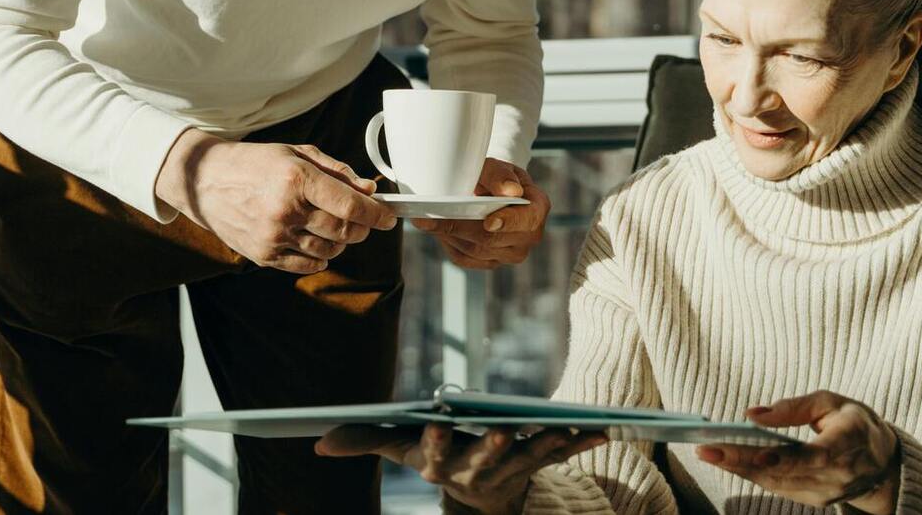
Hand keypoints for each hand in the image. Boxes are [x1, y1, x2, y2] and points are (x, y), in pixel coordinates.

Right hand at [154, 129, 396, 273]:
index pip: (349, 205)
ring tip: (332, 226)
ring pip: (329, 250)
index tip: (388, 217)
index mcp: (296, 178)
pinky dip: (320, 256)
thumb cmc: (256, 163)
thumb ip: (337, 172)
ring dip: (341, 242)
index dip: (376, 214)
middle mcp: (286, 210)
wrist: (206, 181)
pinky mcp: (263, 255)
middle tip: (362, 220)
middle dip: (361, 227)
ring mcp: (273, 236)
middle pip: (343, 230)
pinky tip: (314, 240)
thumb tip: (370, 190)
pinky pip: (307, 264)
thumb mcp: (297, 154)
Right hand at [316, 423, 604, 514]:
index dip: (435, 444)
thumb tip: (318, 442)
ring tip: (565, 428)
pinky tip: (603, 429)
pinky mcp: (539, 464)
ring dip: (549, 445)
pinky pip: (563, 454)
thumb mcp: (398, 449)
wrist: (479, 495)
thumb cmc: (435, 458)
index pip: (435, 456)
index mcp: (441, 466)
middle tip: (504, 431)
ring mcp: (511, 469)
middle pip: (487, 460)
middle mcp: (477, 471)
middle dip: (495, 447)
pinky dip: (583, 442)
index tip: (435, 426)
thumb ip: (363, 441)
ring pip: (530, 458)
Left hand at [413, 159, 550, 269]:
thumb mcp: (497, 167)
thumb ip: (501, 175)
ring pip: (474, 250)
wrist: (490, 191)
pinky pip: (465, 258)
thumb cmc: (495, 177)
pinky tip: (436, 229)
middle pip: (492, 239)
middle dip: (460, 226)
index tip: (489, 222)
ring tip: (426, 218)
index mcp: (537, 209)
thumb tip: (510, 190)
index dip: (508, 222)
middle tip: (430, 216)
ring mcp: (510, 254)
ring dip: (449, 234)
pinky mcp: (490, 262)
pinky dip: (448, 243)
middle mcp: (529, 237)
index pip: (526, 220)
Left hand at [695, 392, 901, 514]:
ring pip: (776, 483)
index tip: (758, 454)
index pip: (816, 456)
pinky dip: (750, 474)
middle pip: (785, 472)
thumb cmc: (854, 423)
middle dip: (743, 461)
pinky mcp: (815, 500)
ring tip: (708, 452)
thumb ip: (794, 407)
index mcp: (850, 442)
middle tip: (706, 448)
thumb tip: (753, 415)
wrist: (881, 462)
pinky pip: (778, 487)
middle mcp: (839, 474)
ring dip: (739, 469)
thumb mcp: (831, 402)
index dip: (786, 458)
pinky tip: (727, 461)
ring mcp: (827, 492)